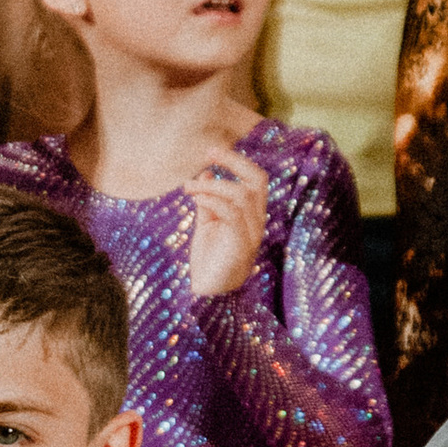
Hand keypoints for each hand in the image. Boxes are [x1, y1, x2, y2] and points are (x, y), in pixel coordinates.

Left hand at [187, 143, 269, 298]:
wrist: (209, 294)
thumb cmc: (209, 260)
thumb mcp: (207, 224)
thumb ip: (208, 200)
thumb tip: (205, 174)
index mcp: (252, 215)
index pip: (256, 179)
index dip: (237, 162)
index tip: (211, 152)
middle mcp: (257, 221)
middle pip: (258, 180)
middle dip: (234, 161)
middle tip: (208, 153)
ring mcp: (252, 233)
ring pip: (242, 194)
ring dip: (212, 185)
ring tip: (189, 187)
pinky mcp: (241, 244)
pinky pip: (232, 213)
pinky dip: (212, 200)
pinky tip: (195, 198)